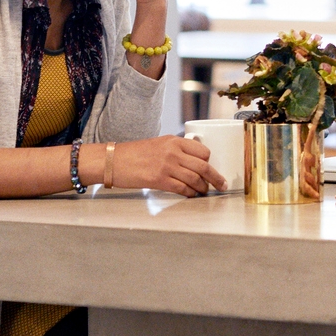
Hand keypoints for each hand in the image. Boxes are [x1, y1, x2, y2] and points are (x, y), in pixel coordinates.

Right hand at [108, 135, 222, 195]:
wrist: (114, 160)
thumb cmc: (135, 154)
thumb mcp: (159, 144)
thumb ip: (176, 150)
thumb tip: (193, 162)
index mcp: (174, 141)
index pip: (203, 151)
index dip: (209, 161)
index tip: (212, 168)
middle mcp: (173, 152)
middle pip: (203, 166)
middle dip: (215, 178)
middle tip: (222, 185)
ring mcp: (166, 166)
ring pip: (195, 179)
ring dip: (203, 188)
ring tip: (205, 191)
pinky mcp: (159, 180)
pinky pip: (182, 188)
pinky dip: (190, 193)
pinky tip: (191, 194)